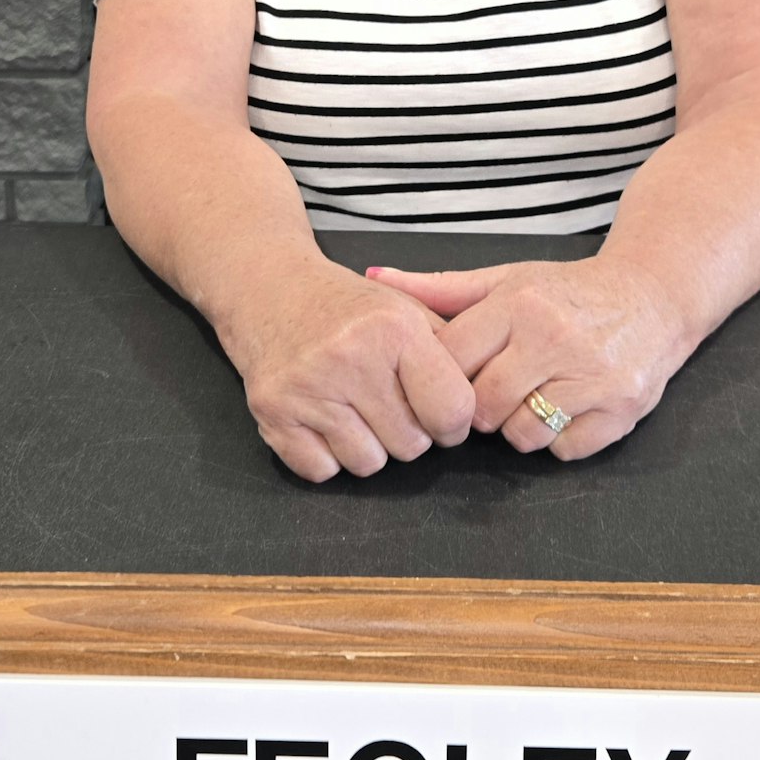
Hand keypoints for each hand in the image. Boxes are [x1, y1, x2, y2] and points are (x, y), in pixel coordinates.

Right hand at [219, 255, 477, 482]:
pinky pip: (322, 471)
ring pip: (368, 465)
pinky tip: (324, 418)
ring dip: (369, 446)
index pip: (452, 412)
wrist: (271, 288)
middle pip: (412, 446)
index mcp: (394, 330)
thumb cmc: (350, 306)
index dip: (453, 422)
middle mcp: (350, 358)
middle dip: (409, 432)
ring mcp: (307, 388)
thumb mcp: (408, 310)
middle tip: (389, 402)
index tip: (442, 413)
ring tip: (356, 408)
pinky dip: (327, 455)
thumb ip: (451, 353)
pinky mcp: (273, 413)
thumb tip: (487, 404)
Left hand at [365, 257, 691, 461]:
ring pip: (521, 436)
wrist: (654, 295)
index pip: (451, 364)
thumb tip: (374, 278)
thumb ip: (441, 289)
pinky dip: (560, 438)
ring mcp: (592, 377)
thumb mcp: (506, 280)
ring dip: (519, 427)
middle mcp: (555, 338)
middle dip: (482, 408)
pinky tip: (569, 406)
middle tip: (498, 390)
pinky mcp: (622, 410)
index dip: (446, 379)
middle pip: (482, 408)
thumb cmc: (567, 292)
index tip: (457, 376)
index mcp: (518, 305)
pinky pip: (564, 450)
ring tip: (534, 396)